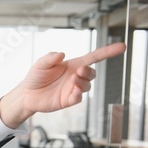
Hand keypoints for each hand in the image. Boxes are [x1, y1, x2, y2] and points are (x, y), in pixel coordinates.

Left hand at [0, 42, 126, 127]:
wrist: (26, 95)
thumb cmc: (35, 77)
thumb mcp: (41, 63)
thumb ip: (51, 57)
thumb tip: (62, 54)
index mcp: (72, 65)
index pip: (93, 57)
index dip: (107, 52)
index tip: (121, 47)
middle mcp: (74, 77)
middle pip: (92, 73)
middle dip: (89, 71)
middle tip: (79, 71)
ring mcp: (72, 89)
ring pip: (87, 86)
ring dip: (82, 82)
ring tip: (72, 80)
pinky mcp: (67, 100)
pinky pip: (78, 98)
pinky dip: (78, 94)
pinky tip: (73, 90)